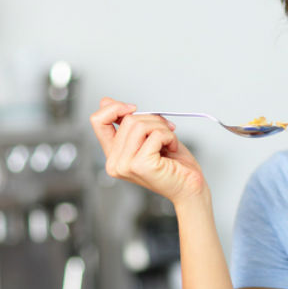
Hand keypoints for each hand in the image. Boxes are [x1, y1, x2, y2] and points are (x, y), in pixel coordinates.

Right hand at [89, 97, 207, 205]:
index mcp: (113, 155)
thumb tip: (107, 101)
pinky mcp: (140, 165)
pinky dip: (169, 137)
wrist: (189, 187)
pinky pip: (155, 135)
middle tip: (166, 132)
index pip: (97, 121)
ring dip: (162, 128)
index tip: (134, 108)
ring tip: (168, 142)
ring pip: (140, 125)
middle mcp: (115, 163)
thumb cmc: (173, 164)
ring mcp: (125, 165)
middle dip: (152, 120)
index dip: (114, 108)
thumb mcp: (147, 137)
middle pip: (127, 120)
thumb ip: (126, 122)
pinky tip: (172, 149)